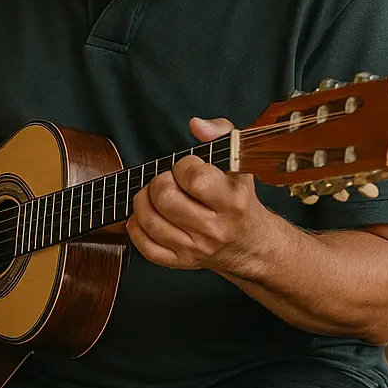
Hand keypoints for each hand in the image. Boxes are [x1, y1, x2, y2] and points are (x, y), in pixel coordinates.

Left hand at [126, 116, 284, 275]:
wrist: (250, 244)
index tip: (187, 167)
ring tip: (155, 195)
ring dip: (144, 201)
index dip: (183, 166)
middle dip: (159, 182)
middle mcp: (214, 229)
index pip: (195, 178)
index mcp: (233, 202)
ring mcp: (195, 248)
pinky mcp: (180, 262)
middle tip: (168, 181)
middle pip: (166, 199)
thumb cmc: (239, 199)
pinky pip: (145, 247)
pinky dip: (137, 227)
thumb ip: (221, 135)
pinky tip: (146, 216)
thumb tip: (197, 125)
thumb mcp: (239, 163)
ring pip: (151, 221)